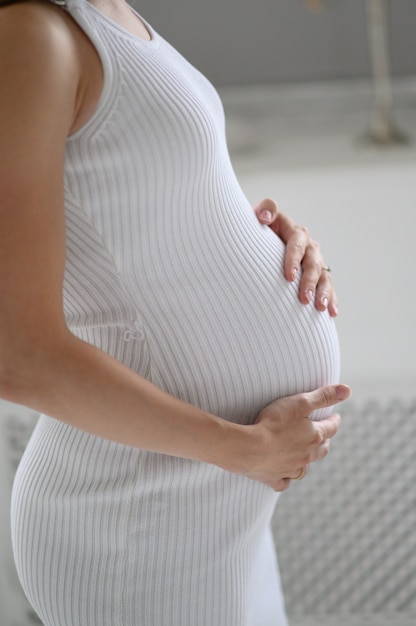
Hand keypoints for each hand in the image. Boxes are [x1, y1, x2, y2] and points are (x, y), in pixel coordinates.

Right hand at [243, 384, 350, 490]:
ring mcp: (291, 469)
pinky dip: (286, 478)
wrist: (250, 448)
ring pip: (305, 467)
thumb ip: (323, 396)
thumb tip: (347, 390)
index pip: (330, 427)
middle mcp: (306, 456)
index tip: (335, 416)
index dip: (334, 420)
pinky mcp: (274, 478)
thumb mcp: (300, 402)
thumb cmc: (274, 423)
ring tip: (306, 454)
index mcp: (314, 437)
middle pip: (322, 449)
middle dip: (325, 441)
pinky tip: (285, 475)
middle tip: (325, 435)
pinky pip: (284, 482)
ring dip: (308, 460)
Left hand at [254, 198, 337, 316]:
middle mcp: (309, 246)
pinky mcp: (319, 274)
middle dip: (309, 282)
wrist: (264, 242)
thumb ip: (264, 211)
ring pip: (324, 276)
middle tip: (304, 299)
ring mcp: (316, 261)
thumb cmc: (258, 231)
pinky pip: (328, 287)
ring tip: (319, 308)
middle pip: (312, 263)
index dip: (293, 260)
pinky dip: (331, 299)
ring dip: (323, 292)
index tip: (289, 277)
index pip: (297, 245)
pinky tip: (331, 313)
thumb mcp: (259, 217)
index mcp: (295, 232)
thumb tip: (264, 216)